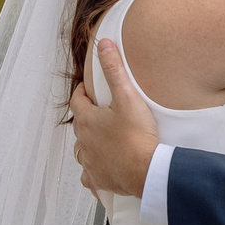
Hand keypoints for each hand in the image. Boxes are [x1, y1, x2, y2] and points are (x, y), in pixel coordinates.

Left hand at [71, 40, 159, 199]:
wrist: (147, 171)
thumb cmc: (138, 137)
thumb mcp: (127, 97)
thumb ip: (114, 69)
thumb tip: (103, 45)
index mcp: (87, 120)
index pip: (77, 101)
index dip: (82, 93)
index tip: (89, 90)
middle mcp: (83, 142)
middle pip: (80, 125)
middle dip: (87, 117)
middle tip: (101, 112)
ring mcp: (89, 162)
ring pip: (83, 150)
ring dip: (89, 143)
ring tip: (103, 139)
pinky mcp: (99, 179)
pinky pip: (89, 176)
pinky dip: (93, 171)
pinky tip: (102, 169)